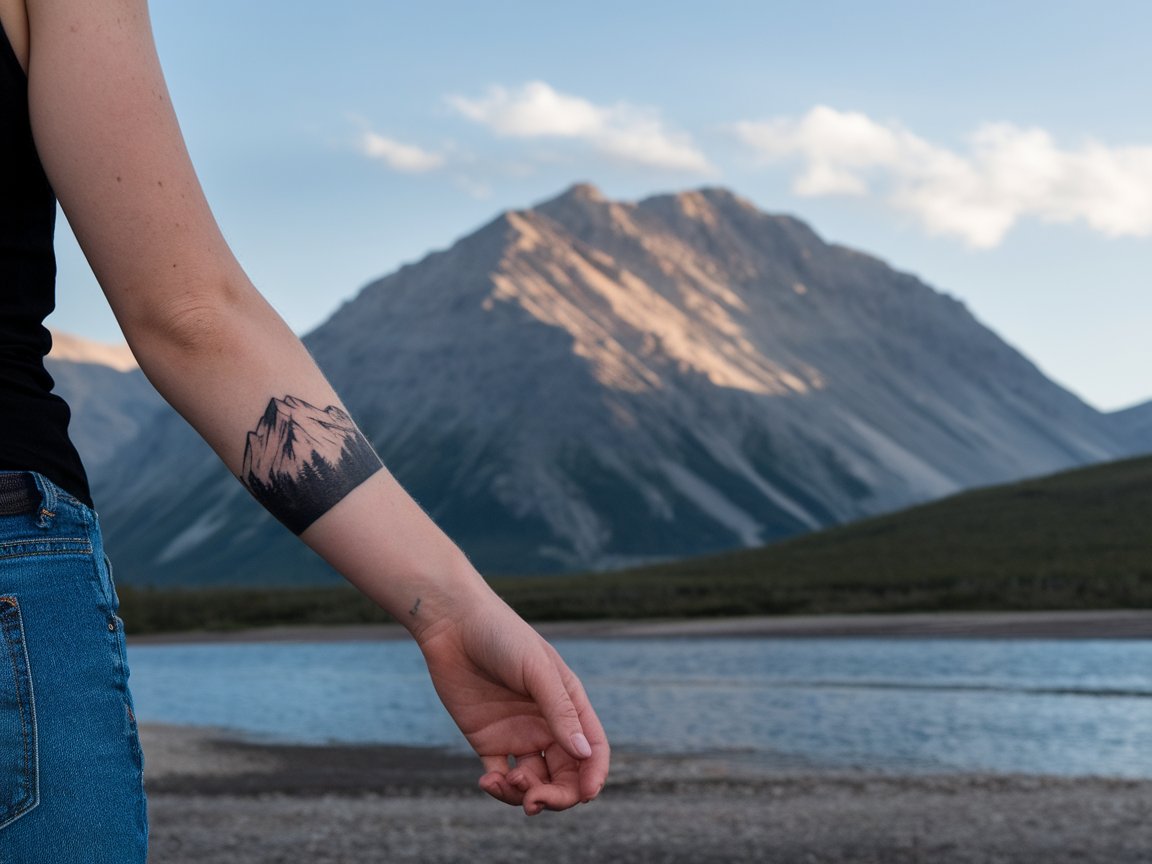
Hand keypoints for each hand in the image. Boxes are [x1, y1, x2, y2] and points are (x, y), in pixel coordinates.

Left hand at [416, 590, 609, 814]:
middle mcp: (547, 725)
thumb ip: (559, 712)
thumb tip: (584, 754)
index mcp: (568, 705)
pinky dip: (499, 790)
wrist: (453, 625)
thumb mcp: (536, 670)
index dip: (593, 776)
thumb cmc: (502, 637)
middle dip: (557, 796)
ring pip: (533, 783)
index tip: (586, 795)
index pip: (592, 750)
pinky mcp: (487, 741)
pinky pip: (500, 778)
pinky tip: (489, 783)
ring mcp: (517, 735)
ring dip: (526, 795)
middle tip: (537, 802)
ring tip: (507, 785)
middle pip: (565, 775)